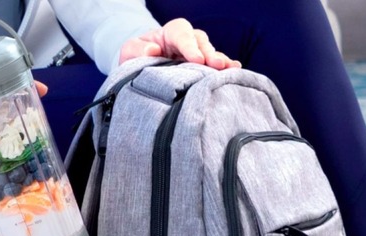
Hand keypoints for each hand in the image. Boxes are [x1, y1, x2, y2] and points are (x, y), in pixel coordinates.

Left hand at [119, 18, 241, 69]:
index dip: (190, 45)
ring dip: (220, 62)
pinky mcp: (203, 68)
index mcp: (171, 33)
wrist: (142, 70)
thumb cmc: (137, 57)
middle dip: (209, 54)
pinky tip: (235, 72)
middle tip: (216, 65)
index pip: (182, 34)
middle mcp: (188, 41)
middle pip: (201, 43)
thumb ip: (136, 49)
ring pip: (211, 54)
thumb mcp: (130, 51)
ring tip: (229, 70)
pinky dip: (225, 69)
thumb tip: (153, 50)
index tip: (196, 58)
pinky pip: (216, 67)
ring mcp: (198, 54)